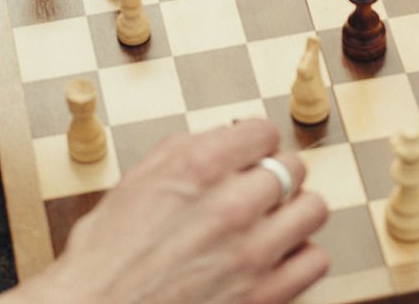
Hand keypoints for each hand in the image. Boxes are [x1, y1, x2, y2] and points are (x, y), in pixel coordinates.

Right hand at [10, 119, 327, 303]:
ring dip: (296, 211)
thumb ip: (183, 152)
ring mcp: (252, 252)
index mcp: (200, 167)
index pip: (263, 131)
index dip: (255, 142)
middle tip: (259, 190)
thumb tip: (218, 138)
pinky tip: (277, 259)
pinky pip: (314, 261)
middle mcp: (232, 204)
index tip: (250, 154)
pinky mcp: (264, 295)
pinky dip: (300, 257)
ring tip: (275, 221)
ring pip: (313, 208)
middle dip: (275, 174)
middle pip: (292, 166)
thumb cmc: (104, 260)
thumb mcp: (135, 184)